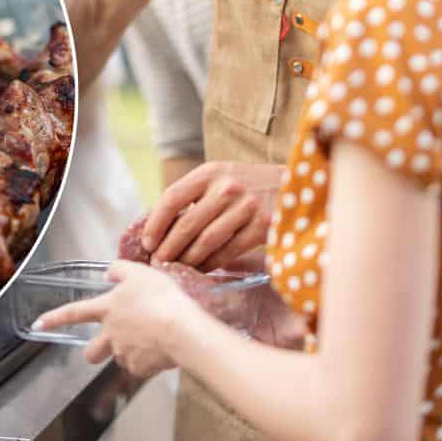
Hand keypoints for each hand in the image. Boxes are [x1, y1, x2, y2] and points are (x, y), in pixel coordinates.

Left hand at [35, 261, 194, 378]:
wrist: (182, 330)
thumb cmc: (161, 298)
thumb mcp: (139, 272)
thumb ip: (120, 270)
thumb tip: (108, 272)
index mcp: (107, 309)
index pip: (74, 312)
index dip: (54, 317)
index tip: (38, 324)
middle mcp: (110, 334)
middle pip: (91, 353)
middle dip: (94, 352)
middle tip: (109, 344)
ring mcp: (124, 354)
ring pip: (120, 358)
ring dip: (130, 351)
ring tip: (152, 338)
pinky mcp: (140, 369)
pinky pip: (141, 366)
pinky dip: (149, 360)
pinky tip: (162, 348)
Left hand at [141, 162, 281, 270]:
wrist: (294, 185)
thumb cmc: (245, 185)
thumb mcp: (218, 179)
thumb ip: (192, 197)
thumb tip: (157, 230)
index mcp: (210, 172)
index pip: (172, 198)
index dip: (155, 224)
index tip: (147, 243)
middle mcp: (227, 187)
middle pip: (187, 224)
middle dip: (168, 248)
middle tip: (158, 263)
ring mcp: (246, 207)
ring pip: (206, 241)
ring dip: (188, 259)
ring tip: (177, 268)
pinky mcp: (262, 226)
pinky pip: (228, 251)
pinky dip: (211, 263)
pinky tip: (202, 268)